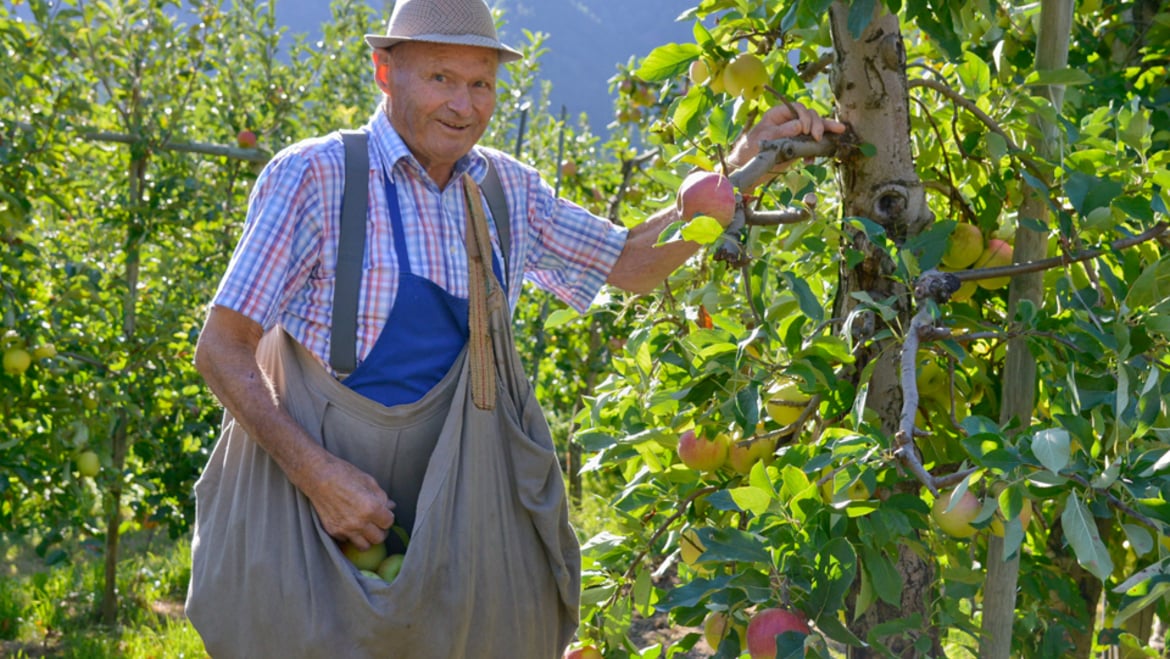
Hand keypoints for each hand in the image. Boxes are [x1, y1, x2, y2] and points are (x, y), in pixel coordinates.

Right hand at [304, 454, 395, 549]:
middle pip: (379, 538)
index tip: (384, 513)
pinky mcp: (333, 531)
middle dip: (381, 530)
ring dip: (367, 538)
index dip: (388, 517)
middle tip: (377, 523)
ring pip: (364, 546)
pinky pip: (348, 540)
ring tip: (366, 528)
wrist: (317, 476)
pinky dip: (352, 536)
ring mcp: (345, 529)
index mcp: (371, 508)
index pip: (389, 522)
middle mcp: (358, 522)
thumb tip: (391, 507)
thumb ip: (382, 497)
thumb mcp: (368, 481)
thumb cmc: (344, 474)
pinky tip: (350, 524)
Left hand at [726, 101, 846, 189]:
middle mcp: (790, 120)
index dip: (805, 117)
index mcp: (780, 114)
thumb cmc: (752, 147)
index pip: (798, 109)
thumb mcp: (765, 137)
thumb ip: (782, 131)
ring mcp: (796, 133)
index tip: (804, 130)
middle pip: (810, 116)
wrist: (749, 164)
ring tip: (839, 132)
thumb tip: (799, 126)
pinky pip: (812, 144)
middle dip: (818, 124)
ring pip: (815, 128)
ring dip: (826, 131)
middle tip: (818, 136)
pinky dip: (816, 150)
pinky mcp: (799, 145)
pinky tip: (812, 159)